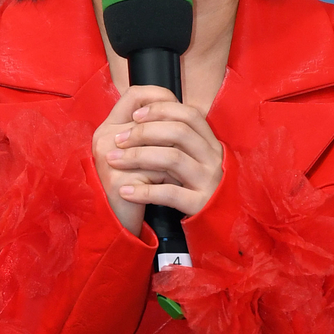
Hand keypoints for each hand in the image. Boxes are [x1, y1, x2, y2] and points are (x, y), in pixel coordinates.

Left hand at [92, 85, 223, 236]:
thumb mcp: (195, 158)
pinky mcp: (201, 204)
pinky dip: (144, 191)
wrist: (218, 223)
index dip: (162, 110)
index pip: (189, 115)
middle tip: (118, 140)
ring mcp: (209, 181)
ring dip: (138, 156)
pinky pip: (170, 193)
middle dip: (143, 132)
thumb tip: (143, 113)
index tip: (135, 115)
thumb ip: (178, 139)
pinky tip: (125, 191)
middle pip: (179, 132)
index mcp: (211, 143)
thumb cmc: (196, 186)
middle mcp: (213, 158)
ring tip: (114, 161)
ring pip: (173, 158)